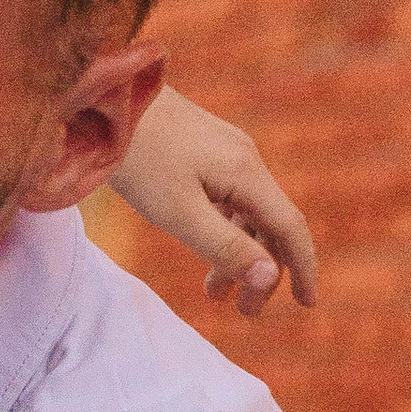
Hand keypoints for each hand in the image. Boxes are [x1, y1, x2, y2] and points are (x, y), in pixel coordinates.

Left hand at [113, 84, 315, 317]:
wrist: (102, 98)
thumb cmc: (137, 157)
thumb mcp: (179, 212)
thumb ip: (226, 247)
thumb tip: (271, 277)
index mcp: (247, 172)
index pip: (290, 228)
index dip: (303, 268)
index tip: (307, 304)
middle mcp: (244, 159)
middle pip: (269, 224)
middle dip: (262, 271)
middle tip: (244, 313)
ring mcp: (224, 151)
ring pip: (245, 212)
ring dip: (237, 254)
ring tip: (214, 293)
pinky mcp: (202, 149)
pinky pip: (226, 197)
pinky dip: (221, 230)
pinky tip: (203, 247)